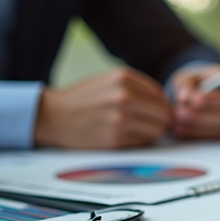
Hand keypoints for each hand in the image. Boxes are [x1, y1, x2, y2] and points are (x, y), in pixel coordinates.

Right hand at [33, 67, 170, 148]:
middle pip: (163, 114)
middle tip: (149, 125)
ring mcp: (120, 118)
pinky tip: (126, 137)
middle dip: (160, 121)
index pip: (160, 95)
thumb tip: (166, 103)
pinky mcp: (115, 139)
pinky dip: (139, 142)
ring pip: (157, 130)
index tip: (152, 112)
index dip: (160, 106)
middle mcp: (123, 96)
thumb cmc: (82, 99)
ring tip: (137, 131)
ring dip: (152, 133)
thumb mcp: (108, 80)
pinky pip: (143, 143)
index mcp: (123, 78)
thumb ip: (136, 88)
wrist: (54, 116)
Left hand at [169, 64, 219, 139]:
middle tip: (182, 111)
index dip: (217, 99)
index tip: (197, 98)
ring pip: (219, 131)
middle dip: (203, 115)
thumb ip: (186, 84)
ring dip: (197, 126)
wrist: (195, 99)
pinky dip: (194, 134)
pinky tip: (179, 128)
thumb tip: (184, 97)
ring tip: (178, 118)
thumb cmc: (196, 85)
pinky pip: (211, 140)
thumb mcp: (190, 78)